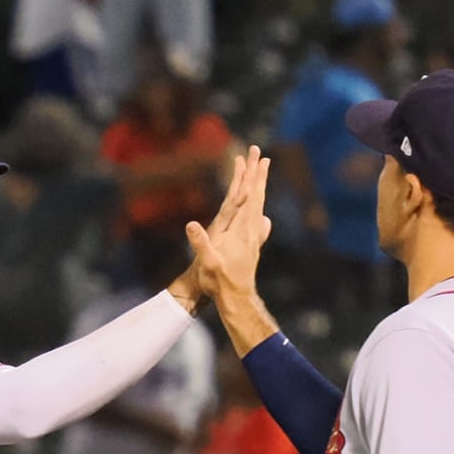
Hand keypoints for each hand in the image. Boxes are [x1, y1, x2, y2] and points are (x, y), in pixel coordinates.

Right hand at [179, 146, 271, 306]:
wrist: (236, 299)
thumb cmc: (219, 282)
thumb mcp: (207, 263)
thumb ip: (200, 243)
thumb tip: (191, 224)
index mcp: (240, 230)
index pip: (248, 197)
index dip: (250, 177)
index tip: (255, 158)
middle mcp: (251, 231)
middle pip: (257, 196)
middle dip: (258, 174)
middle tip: (261, 154)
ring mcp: (254, 238)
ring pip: (259, 206)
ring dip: (260, 188)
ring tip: (262, 174)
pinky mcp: (252, 246)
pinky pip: (257, 221)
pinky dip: (259, 209)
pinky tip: (261, 214)